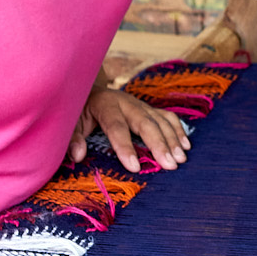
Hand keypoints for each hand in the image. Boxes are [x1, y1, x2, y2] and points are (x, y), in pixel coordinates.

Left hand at [73, 86, 189, 172]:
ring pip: (160, 120)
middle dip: (159, 145)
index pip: (117, 127)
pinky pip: (168, 117)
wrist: (91, 88)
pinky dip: (178, 130)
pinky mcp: (149, 108)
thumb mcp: (71, 121)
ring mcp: (140, 104)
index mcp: (105, 105)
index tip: (135, 167)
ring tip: (180, 159)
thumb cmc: (81, 109)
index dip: (125, 147)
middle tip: (169, 165)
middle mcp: (126, 103)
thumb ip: (73, 138)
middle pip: (145, 123)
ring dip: (172, 139)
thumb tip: (78, 155)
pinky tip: (185, 146)